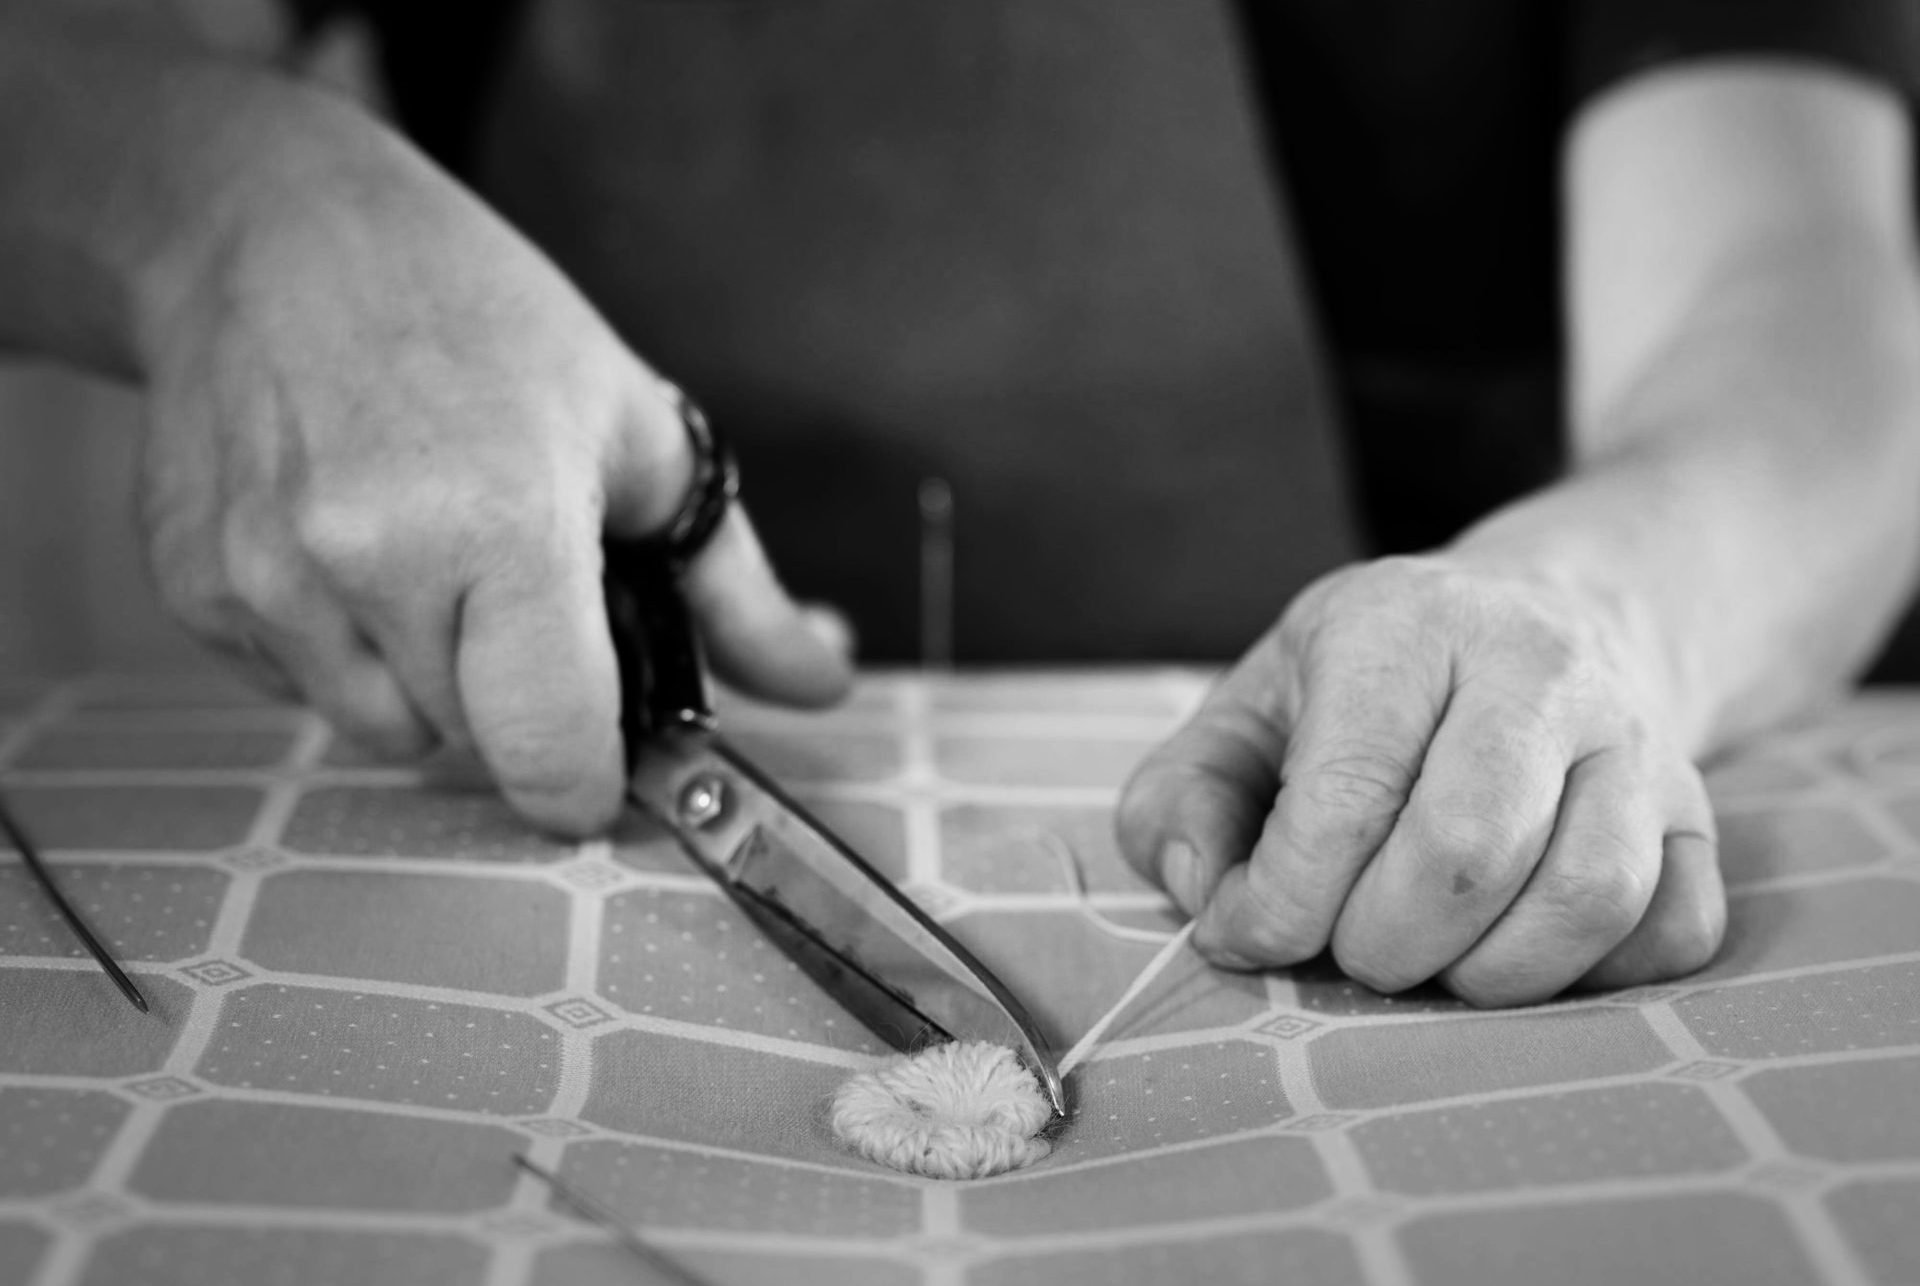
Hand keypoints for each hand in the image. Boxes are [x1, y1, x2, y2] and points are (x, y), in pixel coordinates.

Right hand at [138, 118, 849, 833]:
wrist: (271, 231)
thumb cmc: (477, 318)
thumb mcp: (637, 435)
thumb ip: (736, 590)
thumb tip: (825, 683)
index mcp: (501, 527)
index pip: (550, 753)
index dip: (588, 782)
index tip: (600, 762)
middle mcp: (369, 566)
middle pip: (475, 748)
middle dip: (513, 696)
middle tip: (512, 581)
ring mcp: (266, 582)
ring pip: (385, 732)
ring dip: (425, 679)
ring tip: (428, 551)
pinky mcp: (195, 590)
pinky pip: (298, 689)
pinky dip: (339, 647)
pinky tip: (346, 540)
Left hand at [1117, 554, 1725, 1005]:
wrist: (1548, 612)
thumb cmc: (1370, 684)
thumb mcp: (1247, 705)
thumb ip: (1182, 798)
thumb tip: (1208, 894)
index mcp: (1402, 626)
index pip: (1346, 798)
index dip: (1284, 902)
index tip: (1251, 933)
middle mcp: (1535, 668)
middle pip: (1466, 854)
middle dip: (1381, 943)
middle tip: (1350, 943)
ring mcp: (1636, 739)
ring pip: (1587, 898)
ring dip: (1487, 972)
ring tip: (1432, 952)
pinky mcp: (1700, 811)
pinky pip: (1672, 930)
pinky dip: (1590, 977)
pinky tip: (1521, 943)